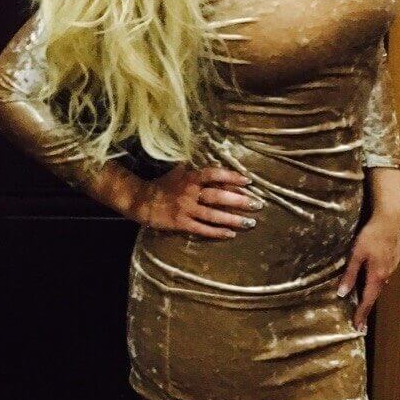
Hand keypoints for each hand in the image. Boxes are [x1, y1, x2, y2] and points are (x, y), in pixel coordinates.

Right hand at [134, 163, 263, 238]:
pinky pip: (202, 229)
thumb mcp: (179, 171)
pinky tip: (231, 235)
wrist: (142, 201)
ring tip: (250, 223)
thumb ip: (196, 169)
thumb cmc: (164, 185)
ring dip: (233, 219)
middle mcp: (190, 192)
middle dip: (240, 201)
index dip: (232, 177)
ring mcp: (186, 209)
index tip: (248, 181)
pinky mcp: (181, 224)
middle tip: (257, 205)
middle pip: (219, 197)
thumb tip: (216, 165)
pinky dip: (217, 232)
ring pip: (214, 215)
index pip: (215, 175)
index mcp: (191, 177)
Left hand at [336, 210, 399, 330]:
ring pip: (379, 286)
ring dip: (370, 297)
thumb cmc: (371, 235)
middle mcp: (387, 275)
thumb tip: (342, 294)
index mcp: (377, 275)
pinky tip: (370, 284)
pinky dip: (375, 285)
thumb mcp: (356, 254)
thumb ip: (350, 274)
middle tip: (359, 323)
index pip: (368, 300)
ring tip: (362, 306)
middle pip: (375, 295)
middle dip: (366, 309)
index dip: (362, 314)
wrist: (391, 219)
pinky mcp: (393, 260)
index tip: (358, 328)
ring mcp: (392, 267)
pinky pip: (382, 277)